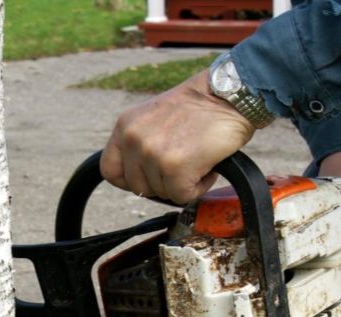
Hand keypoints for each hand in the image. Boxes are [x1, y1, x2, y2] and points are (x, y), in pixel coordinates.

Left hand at [100, 69, 255, 204]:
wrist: (231, 95)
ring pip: (162, 192)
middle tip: (183, 163)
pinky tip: (207, 166)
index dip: (128, 180)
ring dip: (183, 183)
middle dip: (161, 182)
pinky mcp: (175, 167)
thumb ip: (139, 142)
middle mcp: (134, 139)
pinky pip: (182, 196)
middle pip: (137, 187)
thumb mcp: (154, 118)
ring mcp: (153, 153)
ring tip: (197, 158)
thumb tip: (137, 176)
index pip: (109, 170)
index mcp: (125, 126)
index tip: (147, 178)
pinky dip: (199, 187)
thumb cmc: (200, 107)